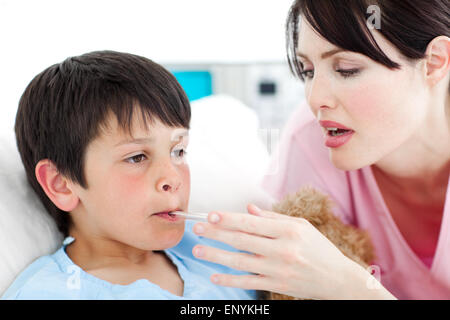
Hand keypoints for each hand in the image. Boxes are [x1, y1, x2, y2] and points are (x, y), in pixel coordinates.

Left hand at [191, 204, 383, 299]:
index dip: (228, 218)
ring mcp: (279, 270)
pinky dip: (230, 279)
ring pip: (240, 262)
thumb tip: (248, 209)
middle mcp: (282, 249)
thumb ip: (274, 218)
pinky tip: (215, 275)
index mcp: (288, 231)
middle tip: (197, 228)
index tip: (211, 214)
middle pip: (242, 240)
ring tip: (198, 249)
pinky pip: (248, 282)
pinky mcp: (277, 285)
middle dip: (216, 233)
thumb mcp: (301, 227)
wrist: (339, 279)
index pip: (251, 223)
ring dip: (216, 255)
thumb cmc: (319, 249)